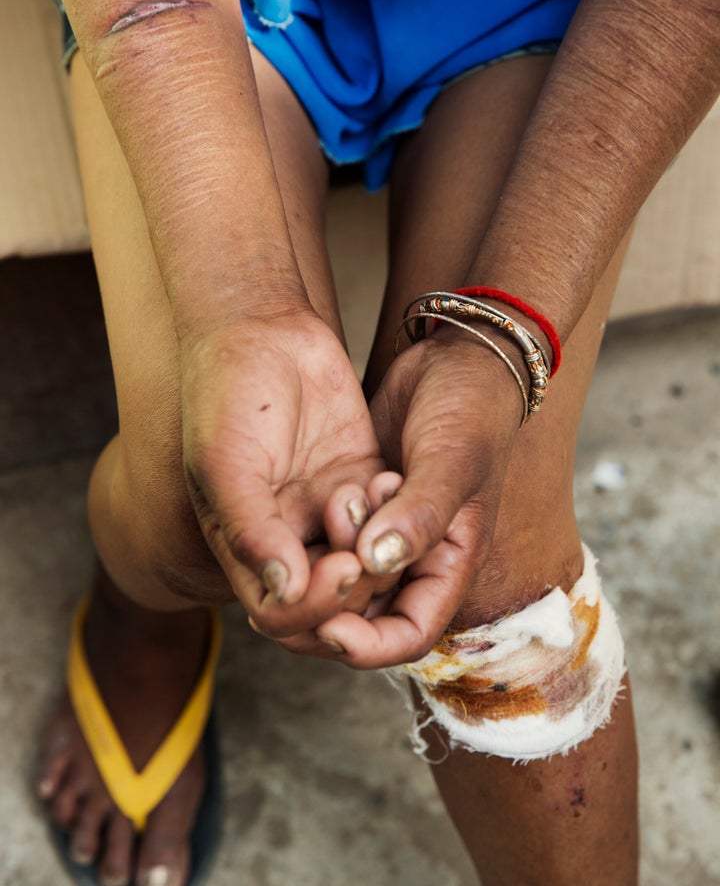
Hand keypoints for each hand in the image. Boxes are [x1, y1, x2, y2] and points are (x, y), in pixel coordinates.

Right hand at [179, 308, 387, 634]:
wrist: (260, 329)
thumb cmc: (225, 392)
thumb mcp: (225, 461)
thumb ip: (250, 529)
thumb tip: (284, 592)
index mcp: (244, 545)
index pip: (280, 613)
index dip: (315, 610)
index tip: (342, 568)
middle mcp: (287, 537)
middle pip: (330, 604)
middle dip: (354, 591)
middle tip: (369, 553)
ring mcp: (326, 510)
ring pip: (367, 567)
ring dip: (378, 549)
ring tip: (368, 494)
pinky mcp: (362, 478)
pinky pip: (389, 520)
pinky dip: (393, 512)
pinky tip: (383, 478)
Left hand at [277, 331, 523, 666]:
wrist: (455, 355)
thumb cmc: (471, 408)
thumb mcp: (452, 459)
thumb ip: (419, 513)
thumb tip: (375, 564)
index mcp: (451, 562)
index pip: (409, 633)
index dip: (369, 645)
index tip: (328, 627)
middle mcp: (417, 557)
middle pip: (365, 615)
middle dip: (333, 598)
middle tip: (307, 565)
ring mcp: (385, 530)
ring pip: (341, 576)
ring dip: (326, 556)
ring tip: (335, 504)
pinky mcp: (360, 502)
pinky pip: (329, 536)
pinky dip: (319, 528)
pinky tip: (320, 497)